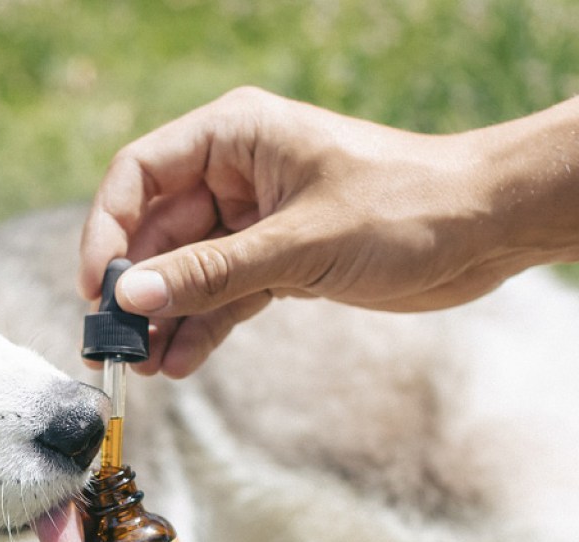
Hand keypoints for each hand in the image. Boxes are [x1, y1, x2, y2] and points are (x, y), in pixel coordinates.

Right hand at [80, 88, 578, 376]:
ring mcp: (253, 221)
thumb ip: (210, 273)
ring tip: (145, 367)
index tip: (97, 288)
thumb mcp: (297, 243)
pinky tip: (181, 364)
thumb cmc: (405, 206)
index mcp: (235, 136)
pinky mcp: (275, 262)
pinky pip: (222, 297)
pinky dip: (202, 329)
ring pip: (186, 272)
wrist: (482, 230)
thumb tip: (133, 299)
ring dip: (165, 319)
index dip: (108, 230)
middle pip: (157, 232)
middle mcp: (235, 174)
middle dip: (136, 290)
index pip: (141, 175)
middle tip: (115, 346)